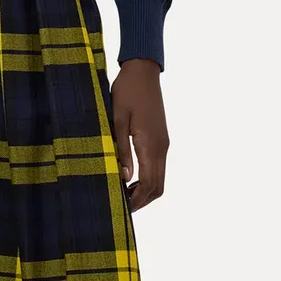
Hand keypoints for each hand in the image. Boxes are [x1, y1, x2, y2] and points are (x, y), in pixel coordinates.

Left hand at [111, 59, 168, 211]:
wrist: (143, 71)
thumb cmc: (127, 92)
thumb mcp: (117, 120)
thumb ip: (121, 150)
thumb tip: (124, 177)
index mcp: (151, 144)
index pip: (148, 184)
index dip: (136, 200)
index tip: (121, 209)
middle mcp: (161, 147)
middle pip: (158, 187)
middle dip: (142, 201)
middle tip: (121, 208)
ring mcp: (163, 144)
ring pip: (160, 179)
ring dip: (145, 191)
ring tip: (124, 195)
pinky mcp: (161, 139)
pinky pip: (158, 167)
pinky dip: (147, 179)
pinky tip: (130, 179)